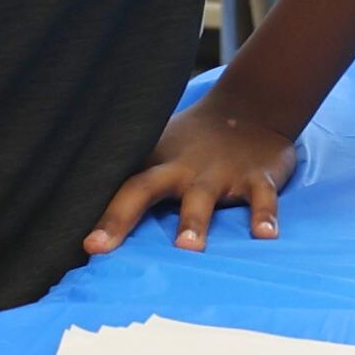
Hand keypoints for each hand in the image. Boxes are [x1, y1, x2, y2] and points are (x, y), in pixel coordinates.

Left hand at [84, 93, 298, 256]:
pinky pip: (261, 197)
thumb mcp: (162, 150)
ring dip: (194, 222)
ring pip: (203, 198)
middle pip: (146, 189)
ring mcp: (221, 173)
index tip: (88, 246)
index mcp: (158, 166)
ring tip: (187, 247)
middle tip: (102, 246)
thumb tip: (104, 218)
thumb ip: (140, 180)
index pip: (123, 189)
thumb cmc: (195, 143)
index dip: (104, 216)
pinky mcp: (258, 176)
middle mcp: (183, 170)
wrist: (250, 108)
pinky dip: (264, 215)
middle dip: (123, 215)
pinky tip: (265, 235)